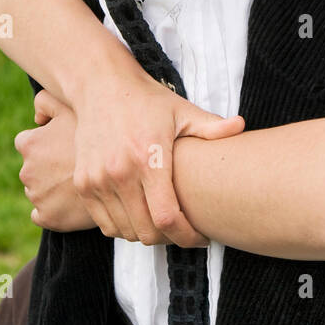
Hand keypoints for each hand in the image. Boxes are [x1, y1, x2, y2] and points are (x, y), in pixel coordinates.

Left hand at [15, 92, 95, 231]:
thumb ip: (45, 102)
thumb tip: (37, 118)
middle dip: (47, 169)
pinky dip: (52, 211)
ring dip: (52, 190)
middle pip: (32, 169)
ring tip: (77, 184)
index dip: (44, 144)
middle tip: (72, 166)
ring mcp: (37, 197)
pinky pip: (41, 215)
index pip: (26, 144)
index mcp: (29, 144)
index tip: (60, 147)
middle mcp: (28, 171)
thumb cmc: (98, 131)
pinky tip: (70, 204)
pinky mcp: (48, 218)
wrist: (123, 170)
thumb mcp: (70, 106)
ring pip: (39, 192)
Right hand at [52, 71, 245, 246]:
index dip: (187, 236)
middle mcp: (119, 172)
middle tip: (185, 231)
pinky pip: (105, 224)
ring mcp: (97, 180)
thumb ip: (211, 126)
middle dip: (171, 239)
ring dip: (147, 235)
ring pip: (125, 232)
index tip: (202, 237)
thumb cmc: (146, 100)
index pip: (167, 218)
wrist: (100, 86)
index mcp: (148, 158)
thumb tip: (242, 127)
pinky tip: (140, 216)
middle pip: (147, 232)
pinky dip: (123, 228)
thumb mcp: (181, 110)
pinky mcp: (83, 183)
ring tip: (164, 224)